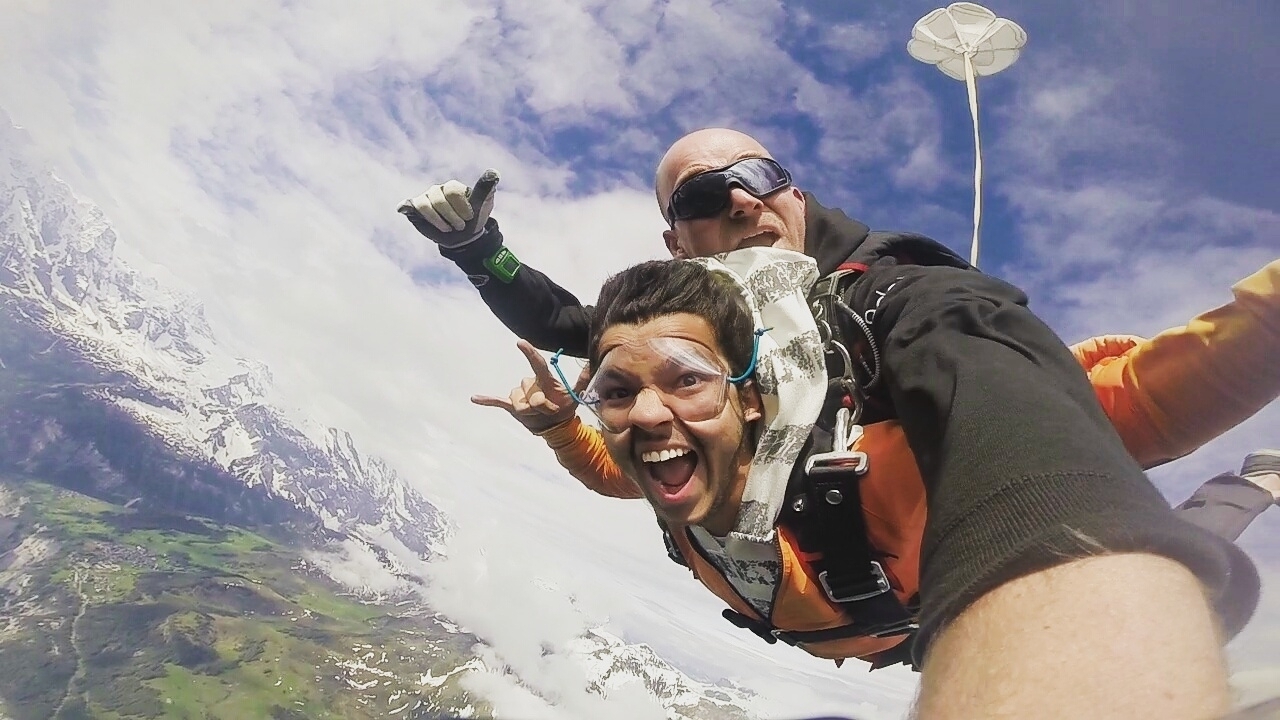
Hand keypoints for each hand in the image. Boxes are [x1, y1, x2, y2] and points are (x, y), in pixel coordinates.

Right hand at [398, 169, 499, 248]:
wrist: (463, 237)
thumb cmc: (473, 219)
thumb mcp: (484, 205)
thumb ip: (486, 189)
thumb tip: (494, 173)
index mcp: (454, 187)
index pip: (453, 191)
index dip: (461, 206)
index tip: (469, 217)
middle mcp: (438, 190)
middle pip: (438, 199)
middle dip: (450, 216)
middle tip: (460, 227)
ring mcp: (426, 198)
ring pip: (425, 205)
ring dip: (437, 220)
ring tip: (447, 229)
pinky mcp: (415, 208)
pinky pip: (410, 206)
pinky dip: (406, 207)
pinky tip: (404, 210)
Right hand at [472, 340, 589, 433]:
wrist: (553, 425)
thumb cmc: (564, 408)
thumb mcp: (575, 395)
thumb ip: (583, 380)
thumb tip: (592, 364)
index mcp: (546, 380)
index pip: (537, 364)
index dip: (530, 353)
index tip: (521, 343)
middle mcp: (531, 384)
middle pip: (529, 390)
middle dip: (539, 403)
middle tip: (548, 410)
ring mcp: (520, 394)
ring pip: (518, 399)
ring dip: (527, 409)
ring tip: (536, 413)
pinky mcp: (512, 404)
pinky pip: (498, 401)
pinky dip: (487, 400)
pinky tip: (475, 398)